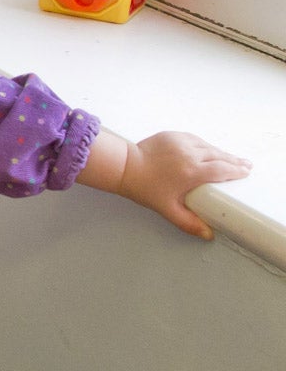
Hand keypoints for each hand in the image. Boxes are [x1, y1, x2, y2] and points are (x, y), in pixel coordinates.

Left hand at [116, 131, 251, 236]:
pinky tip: (209, 150)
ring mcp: (182, 142)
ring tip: (230, 158)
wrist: (124, 167)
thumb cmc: (144, 188)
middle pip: (219, 156)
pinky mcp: (173, 136)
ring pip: (208, 146)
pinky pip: (194, 139)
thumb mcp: (167, 209)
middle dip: (234, 161)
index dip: (236, 171)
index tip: (245, 172)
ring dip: (220, 153)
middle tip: (246, 164)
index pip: (222, 170)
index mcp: (192, 172)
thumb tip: (208, 234)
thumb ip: (188, 222)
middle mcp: (190, 154)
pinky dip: (203, 145)